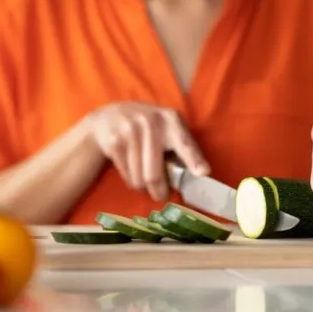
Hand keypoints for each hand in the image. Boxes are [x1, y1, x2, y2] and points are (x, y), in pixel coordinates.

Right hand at [87, 102, 209, 200]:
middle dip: (159, 191)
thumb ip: (182, 146)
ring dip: (142, 186)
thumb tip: (200, 174)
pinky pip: (126, 176)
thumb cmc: (147, 127)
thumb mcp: (167, 127)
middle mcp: (151, 123)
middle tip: (161, 195)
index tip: (203, 172)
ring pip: (139, 180)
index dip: (194, 159)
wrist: (109, 116)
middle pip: (154, 174)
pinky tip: (131, 168)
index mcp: (171, 119)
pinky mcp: (115, 142)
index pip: (184, 143)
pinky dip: (130, 179)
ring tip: (143, 177)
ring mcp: (130, 131)